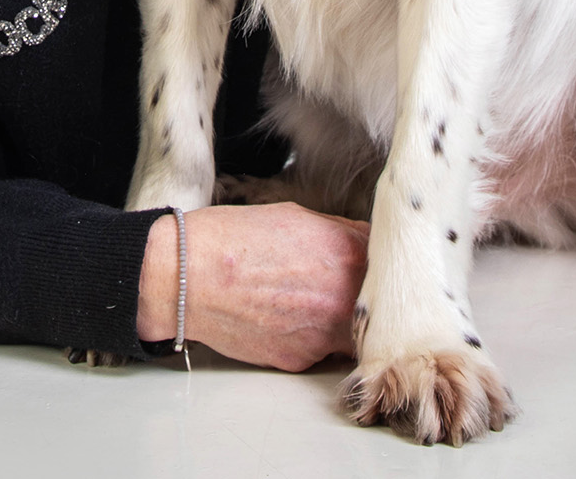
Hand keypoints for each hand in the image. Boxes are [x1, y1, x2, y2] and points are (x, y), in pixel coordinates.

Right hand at [137, 203, 369, 370]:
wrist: (188, 277)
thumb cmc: (233, 240)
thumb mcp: (294, 216)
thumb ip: (338, 233)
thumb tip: (360, 242)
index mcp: (346, 253)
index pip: (387, 263)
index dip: (379, 262)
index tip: (371, 262)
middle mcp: (343, 297)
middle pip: (379, 304)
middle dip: (365, 295)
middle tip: (343, 284)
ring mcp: (324, 334)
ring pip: (354, 334)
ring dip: (343, 320)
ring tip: (311, 302)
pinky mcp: (300, 360)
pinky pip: (321, 350)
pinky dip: (311, 337)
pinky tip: (285, 317)